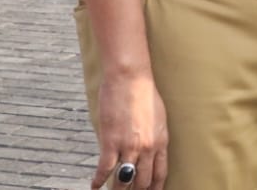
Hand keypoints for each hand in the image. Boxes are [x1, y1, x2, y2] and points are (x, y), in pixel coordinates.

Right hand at [92, 72, 167, 189]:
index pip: (160, 173)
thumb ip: (154, 136)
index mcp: (161, 141)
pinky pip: (105, 169)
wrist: (130, 78)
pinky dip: (98, 181)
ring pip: (125, 180)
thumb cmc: (144, 92)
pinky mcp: (112, 142)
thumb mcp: (158, 117)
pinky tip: (94, 186)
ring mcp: (130, 146)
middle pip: (143, 181)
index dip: (155, 188)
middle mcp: (148, 148)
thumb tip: (149, 149)